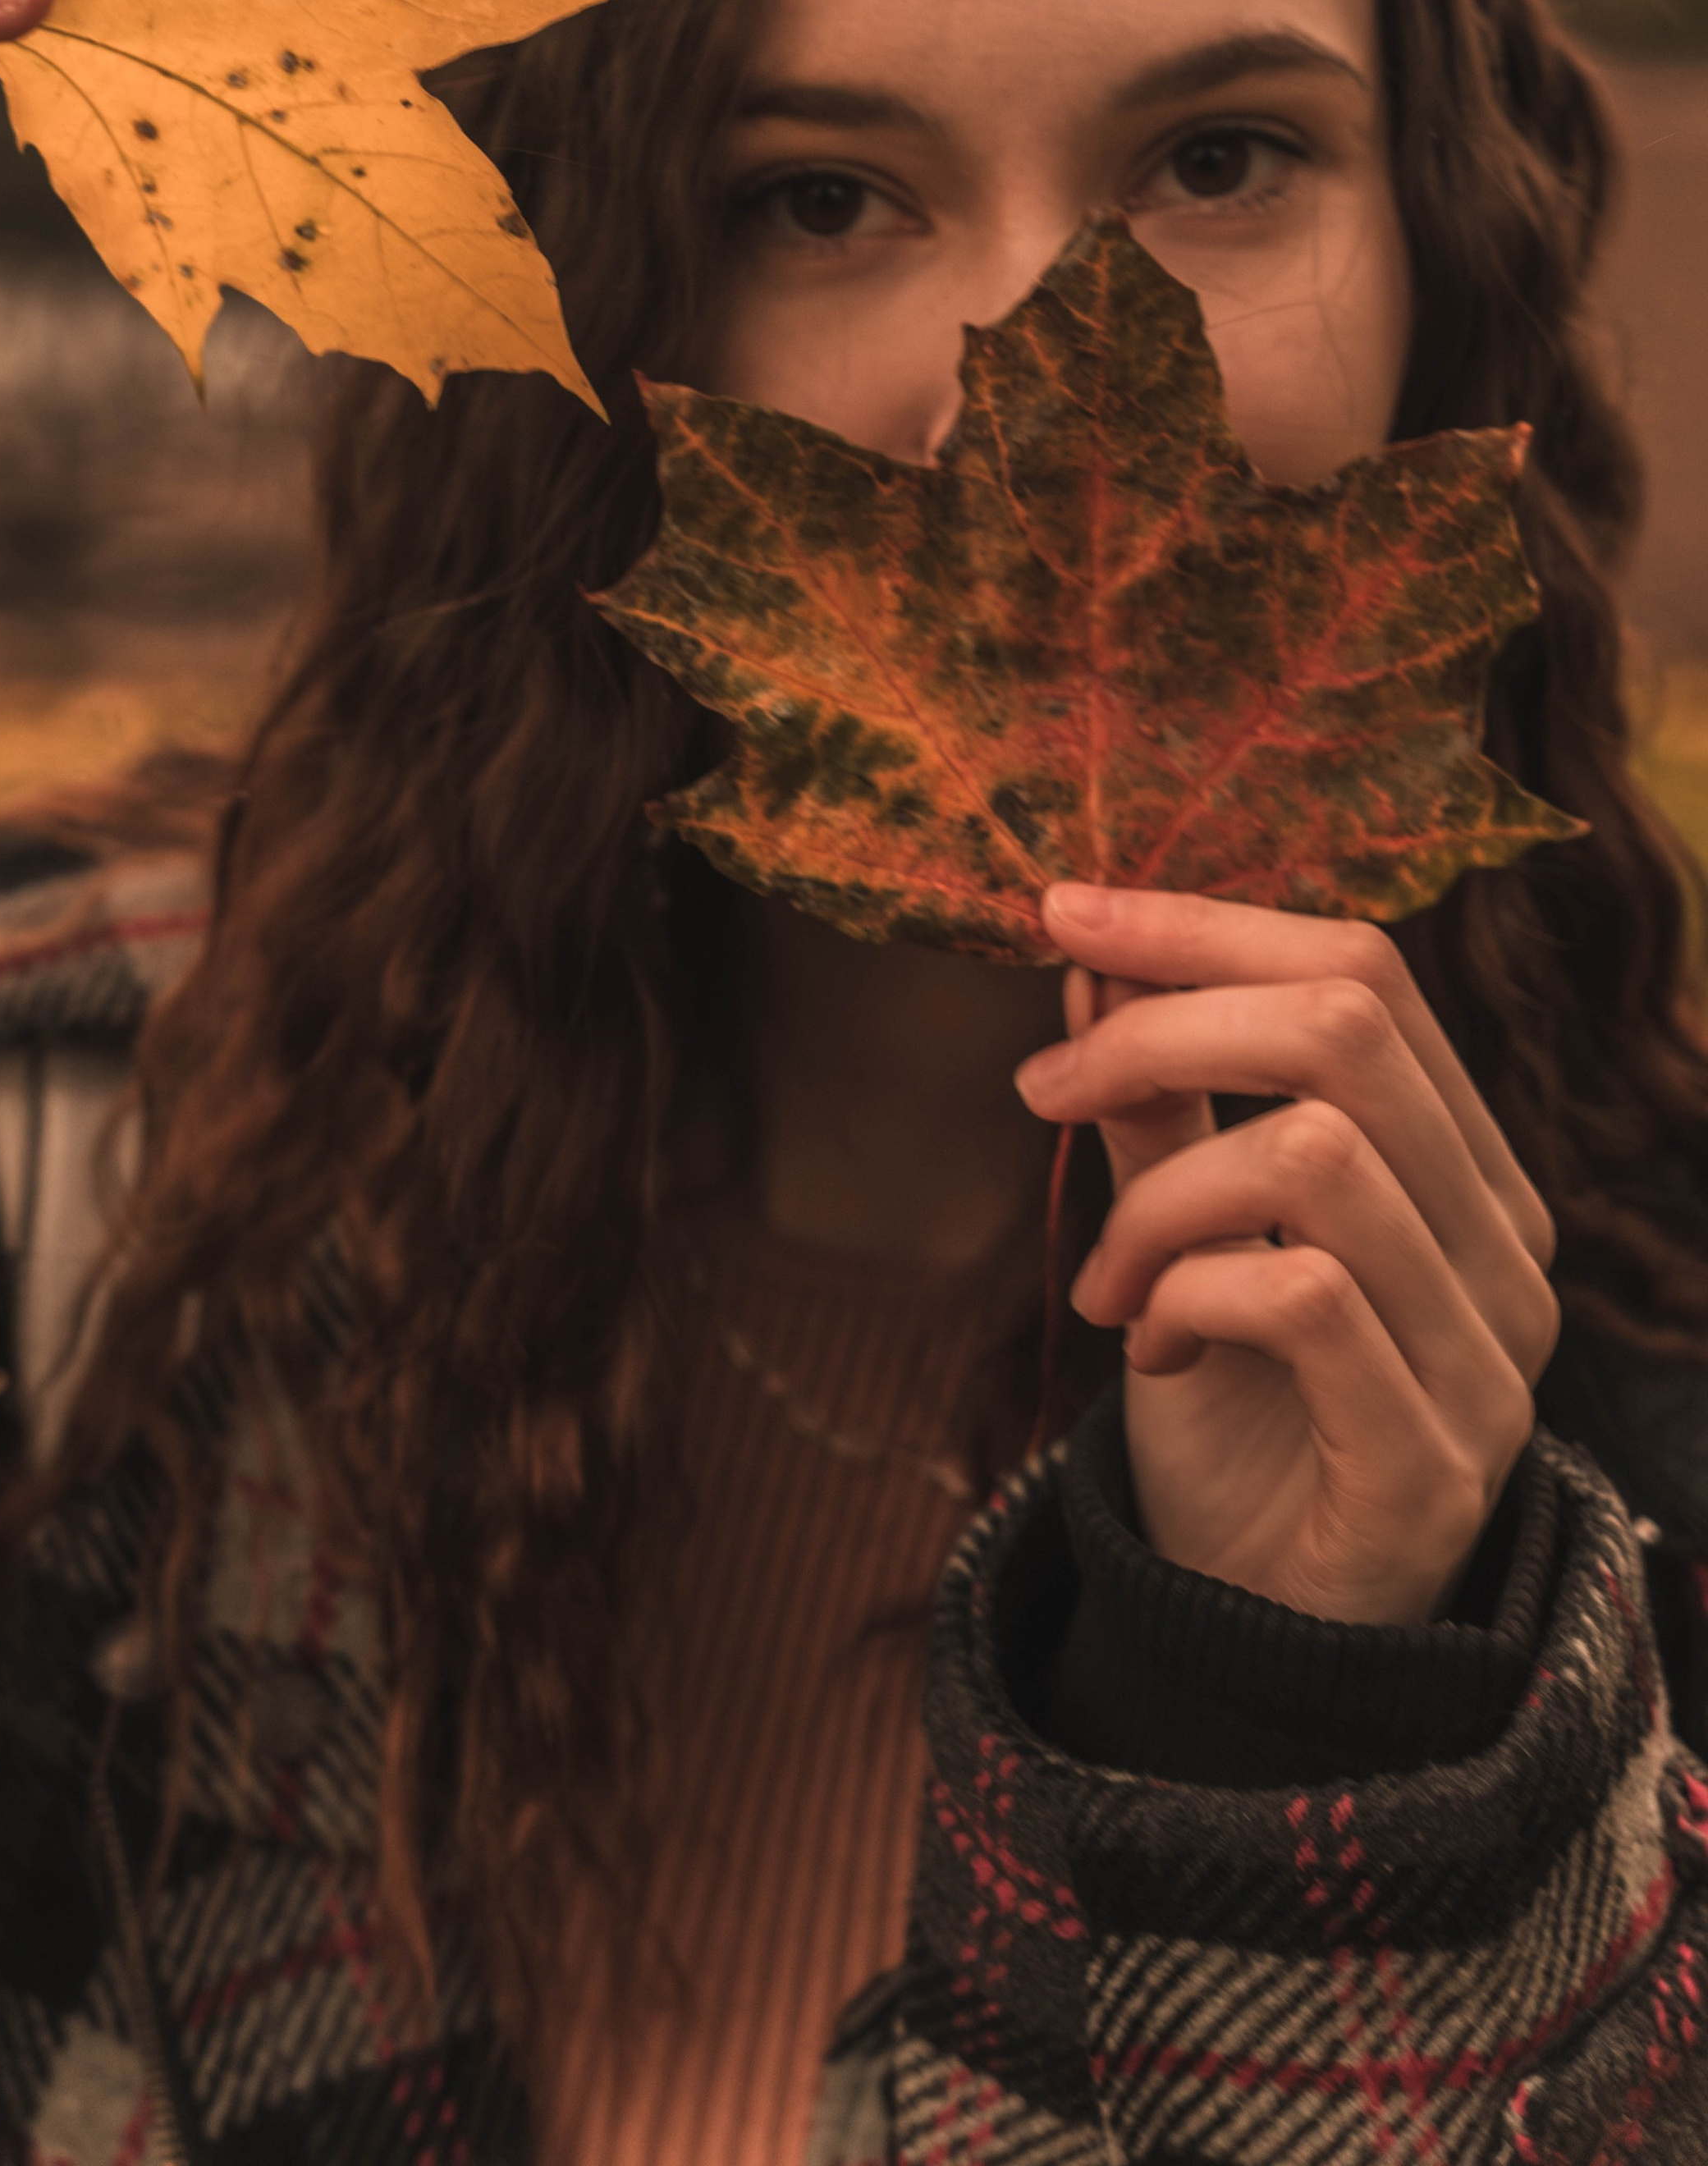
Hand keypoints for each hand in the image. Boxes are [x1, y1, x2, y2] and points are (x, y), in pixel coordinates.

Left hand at [1013, 882, 1558, 1625]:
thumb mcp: (1183, 1237)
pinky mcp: (1434, 1459)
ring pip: (1320, 1155)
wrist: (1258, 1636)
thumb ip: (1161, 1108)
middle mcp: (1505, 1246)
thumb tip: (1095, 959)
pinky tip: (1147, 1343)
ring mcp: (1487, 1355)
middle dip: (1163, 1029)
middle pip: (1347, 1031)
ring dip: (1161, 1197)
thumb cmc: (1233, 1419)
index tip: (1064, 912)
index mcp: (1463, 1166)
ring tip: (1106, 1278)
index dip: (1209, 925)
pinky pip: (1304, 1297)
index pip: (1367, 973)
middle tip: (1043, 1091)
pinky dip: (1188, 1292)